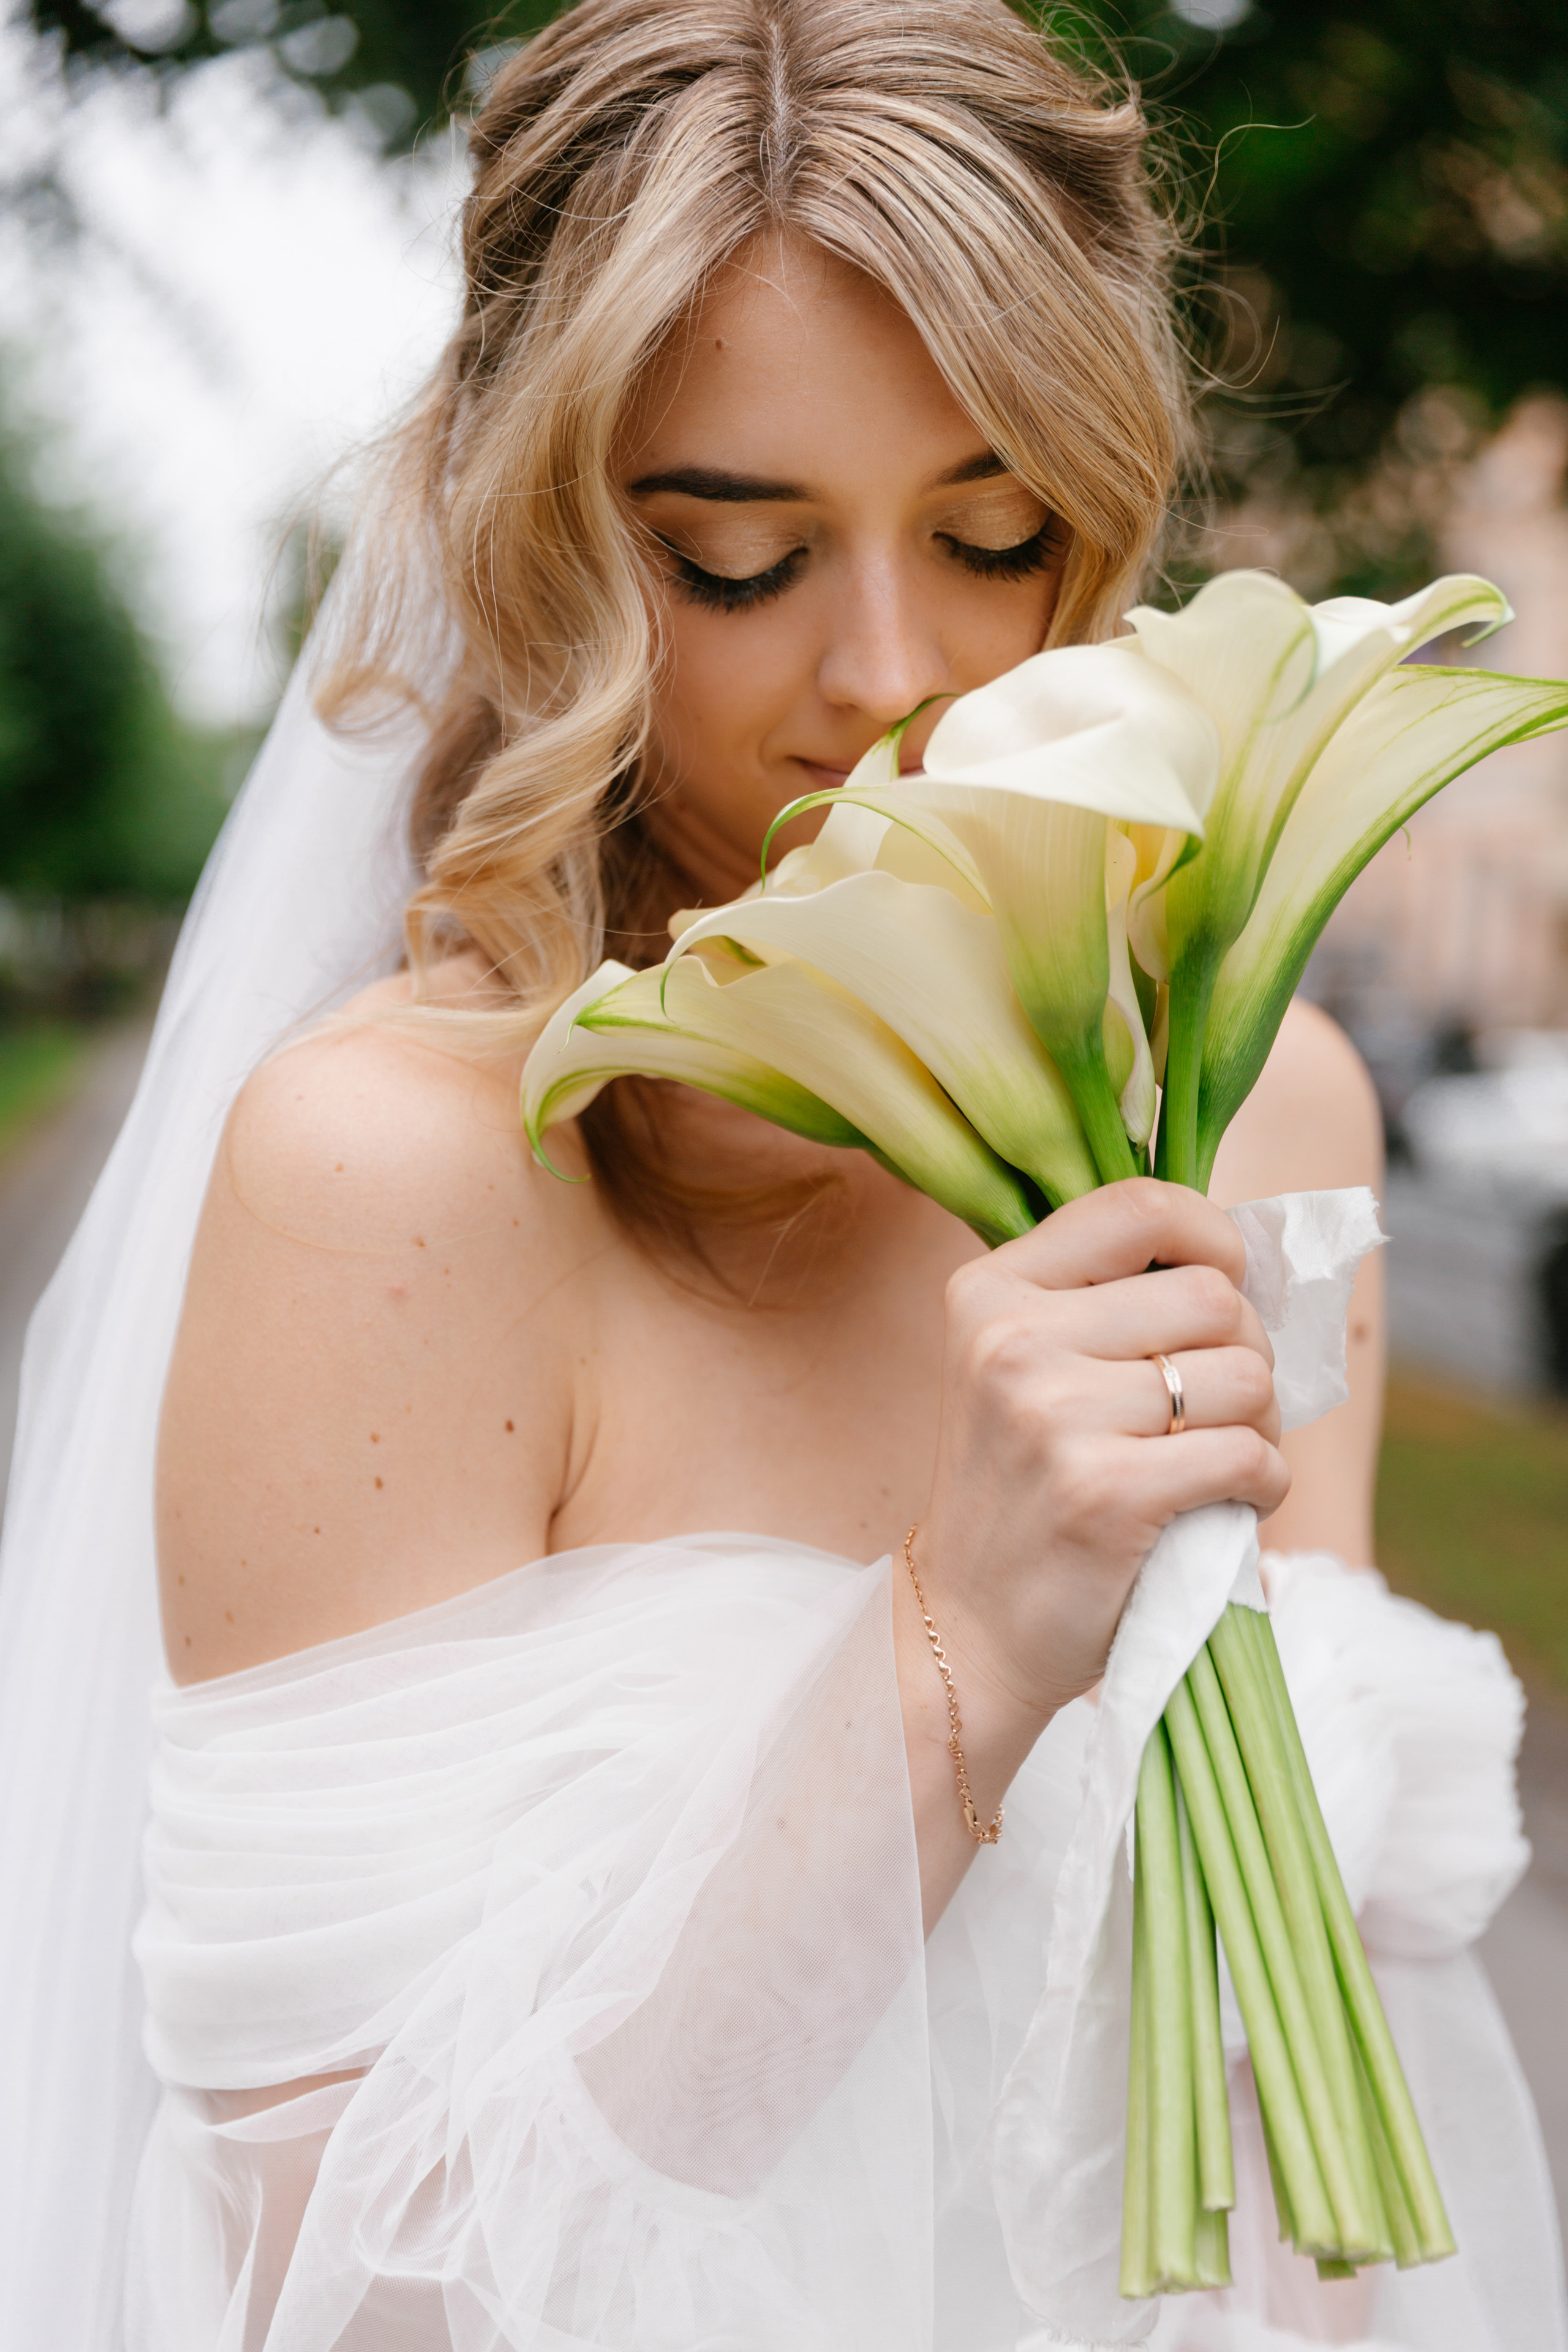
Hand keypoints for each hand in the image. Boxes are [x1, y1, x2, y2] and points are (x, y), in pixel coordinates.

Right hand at [916, 1178, 1287, 1728]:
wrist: (968, 1629)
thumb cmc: (1022, 1490)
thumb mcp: (1022, 1366)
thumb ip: (1105, 1299)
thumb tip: (1240, 1259)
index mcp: (992, 1291)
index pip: (1140, 1205)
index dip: (1214, 1237)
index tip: (1225, 1283)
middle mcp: (1012, 1340)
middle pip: (1213, 1296)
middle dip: (1248, 1351)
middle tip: (1217, 1405)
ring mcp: (1055, 1416)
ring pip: (1245, 1375)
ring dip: (1262, 1424)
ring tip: (1216, 1458)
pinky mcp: (1106, 1493)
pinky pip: (1250, 1455)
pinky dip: (1264, 1483)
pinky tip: (1224, 1505)